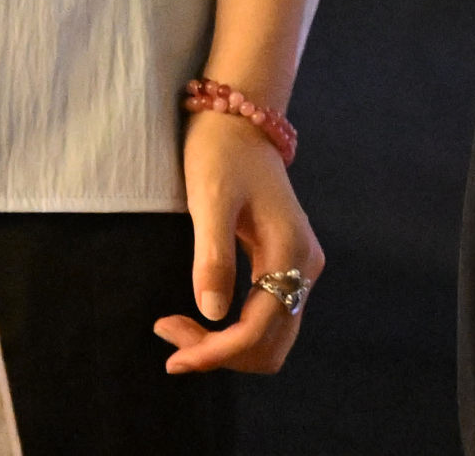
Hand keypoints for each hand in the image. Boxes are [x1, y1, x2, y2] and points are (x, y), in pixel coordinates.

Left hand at [158, 107, 320, 374]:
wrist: (238, 119)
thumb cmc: (220, 152)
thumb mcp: (210, 198)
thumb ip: (212, 255)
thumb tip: (210, 313)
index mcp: (291, 254)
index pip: (259, 330)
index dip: (217, 352)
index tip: (173, 354)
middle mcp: (304, 268)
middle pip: (271, 344)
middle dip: (221, 354)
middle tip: (169, 340)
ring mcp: (298, 268)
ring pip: (270, 337)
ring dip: (226, 347)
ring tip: (177, 333)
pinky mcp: (284, 265)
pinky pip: (265, 317)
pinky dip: (233, 331)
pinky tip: (199, 320)